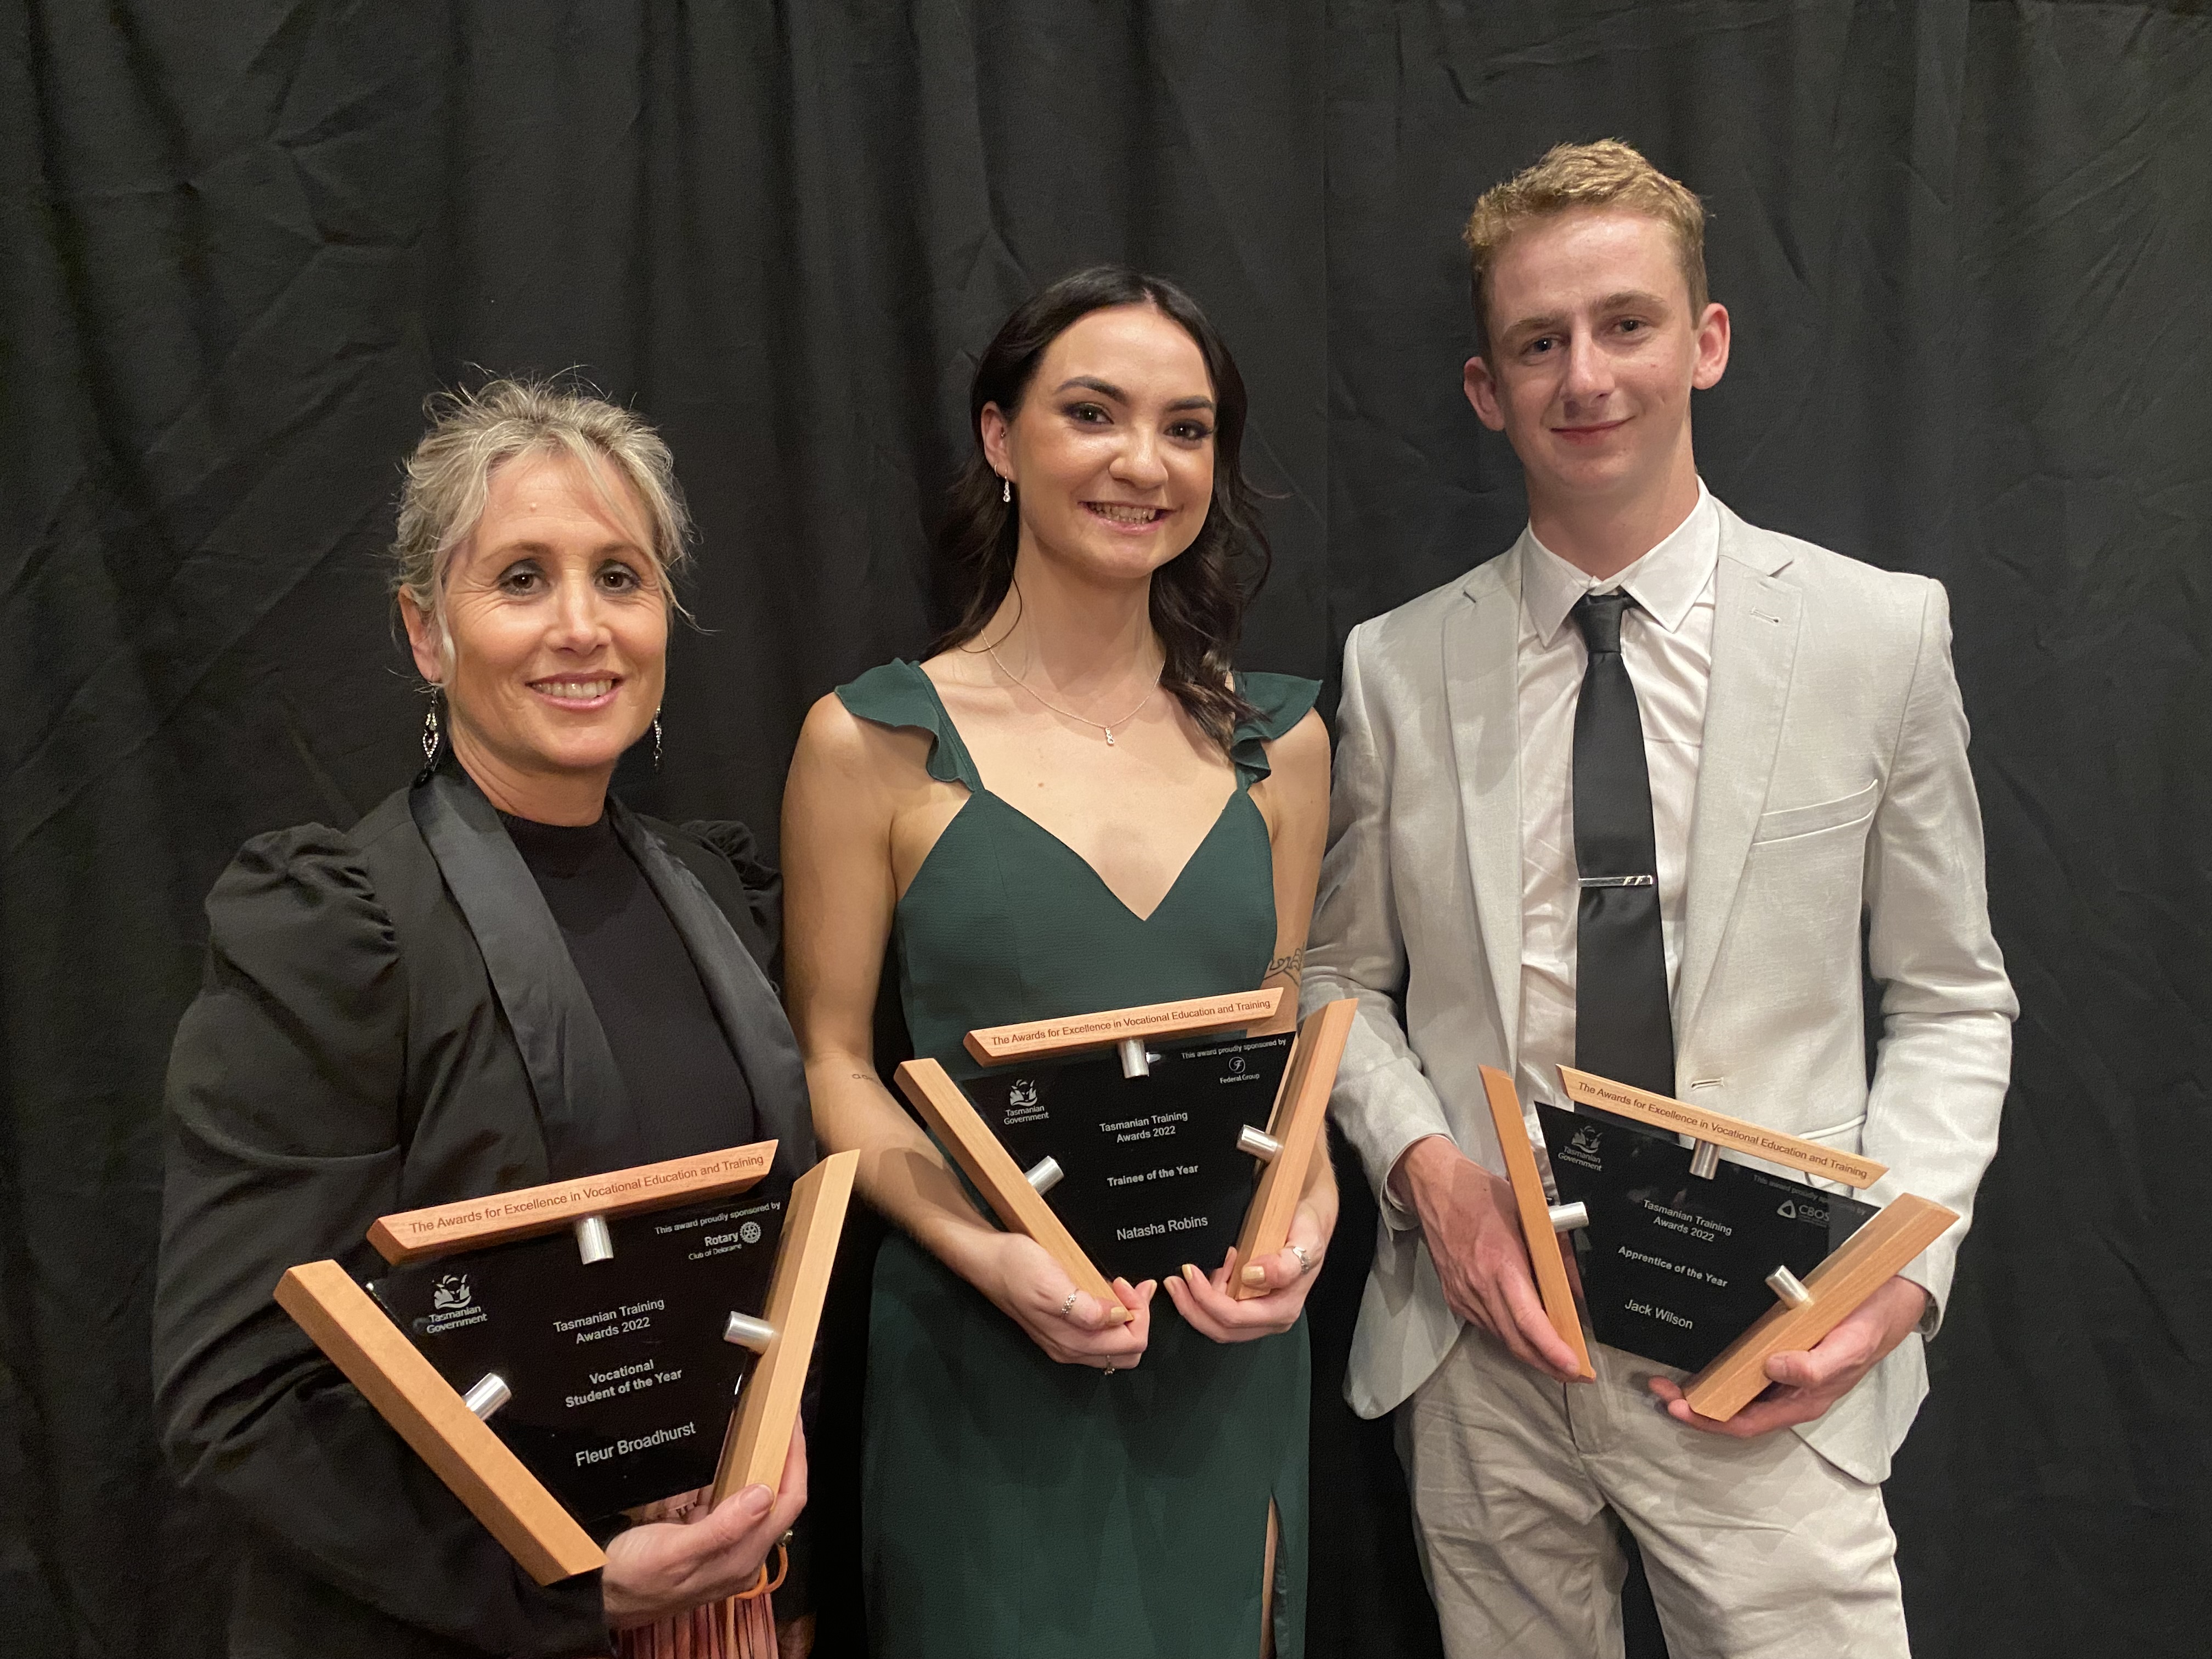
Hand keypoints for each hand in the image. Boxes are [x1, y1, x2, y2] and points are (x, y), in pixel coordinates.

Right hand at [602, 1425, 807, 1627]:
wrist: (594, 1596)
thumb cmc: (629, 1579)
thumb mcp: (673, 1554)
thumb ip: (722, 1528)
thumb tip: (763, 1494)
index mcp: (741, 1558)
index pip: (788, 1501)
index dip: (795, 1458)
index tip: (792, 1421)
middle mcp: (739, 1553)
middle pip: (777, 1496)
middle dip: (782, 1453)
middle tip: (778, 1415)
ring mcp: (722, 1546)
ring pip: (754, 1496)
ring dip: (758, 1461)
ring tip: (758, 1425)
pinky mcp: (704, 1539)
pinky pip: (727, 1500)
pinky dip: (731, 1474)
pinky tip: (724, 1453)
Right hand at [976, 1231, 1154, 1368]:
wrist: (987, 1260)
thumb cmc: (1014, 1268)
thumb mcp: (1052, 1285)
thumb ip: (1087, 1309)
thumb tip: (1119, 1318)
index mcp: (1072, 1341)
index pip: (1130, 1344)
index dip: (1139, 1314)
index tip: (1128, 1287)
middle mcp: (1070, 1348)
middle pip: (1127, 1352)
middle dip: (1139, 1320)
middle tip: (1135, 1289)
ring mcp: (1064, 1340)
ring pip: (1115, 1346)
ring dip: (1128, 1318)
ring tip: (1125, 1289)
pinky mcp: (1061, 1328)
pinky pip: (1099, 1335)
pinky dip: (1113, 1316)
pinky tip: (1108, 1293)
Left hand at [1166, 1199, 1328, 1340]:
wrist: (1309, 1222)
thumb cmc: (1307, 1232)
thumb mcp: (1305, 1243)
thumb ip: (1284, 1265)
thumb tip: (1253, 1276)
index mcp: (1282, 1310)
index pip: (1234, 1317)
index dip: (1206, 1299)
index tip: (1189, 1273)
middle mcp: (1270, 1318)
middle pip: (1221, 1329)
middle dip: (1191, 1308)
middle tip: (1173, 1281)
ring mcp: (1259, 1314)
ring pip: (1217, 1323)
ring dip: (1196, 1301)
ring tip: (1194, 1270)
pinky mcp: (1250, 1305)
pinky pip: (1221, 1310)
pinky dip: (1206, 1294)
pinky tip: (1210, 1270)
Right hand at [1398, 1135, 1585, 1382]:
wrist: (1433, 1189)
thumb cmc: (1479, 1195)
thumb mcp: (1527, 1215)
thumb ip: (1553, 1253)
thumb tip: (1575, 1287)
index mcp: (1500, 1263)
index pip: (1529, 1320)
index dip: (1552, 1349)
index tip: (1574, 1365)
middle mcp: (1479, 1285)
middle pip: (1516, 1341)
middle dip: (1548, 1364)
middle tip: (1576, 1373)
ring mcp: (1464, 1294)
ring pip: (1502, 1338)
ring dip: (1530, 1353)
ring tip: (1556, 1359)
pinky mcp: (1455, 1297)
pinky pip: (1486, 1326)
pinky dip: (1508, 1335)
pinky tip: (1524, 1335)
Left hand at [1650, 1275, 1930, 1436]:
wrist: (1887, 1300)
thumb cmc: (1868, 1328)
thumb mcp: (1847, 1349)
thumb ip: (1814, 1367)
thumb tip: (1773, 1368)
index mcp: (1801, 1400)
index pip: (1746, 1421)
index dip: (1710, 1420)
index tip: (1677, 1405)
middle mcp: (1788, 1390)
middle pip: (1734, 1408)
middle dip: (1695, 1404)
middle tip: (1659, 1387)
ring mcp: (1784, 1370)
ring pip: (1736, 1388)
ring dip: (1703, 1385)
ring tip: (1669, 1375)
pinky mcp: (1782, 1347)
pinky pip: (1745, 1364)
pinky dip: (1720, 1364)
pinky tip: (1702, 1354)